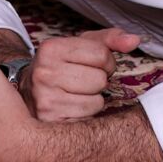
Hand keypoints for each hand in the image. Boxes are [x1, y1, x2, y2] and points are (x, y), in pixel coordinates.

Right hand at [19, 28, 140, 120]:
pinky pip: (88, 118)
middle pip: (100, 79)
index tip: (92, 65)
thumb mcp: (80, 46)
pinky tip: (71, 107)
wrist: (27, 92)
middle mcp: (44, 73)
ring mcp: (45, 99)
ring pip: (97, 101)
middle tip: (81, 81)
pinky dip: (85, 114)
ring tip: (75, 94)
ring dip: (92, 99)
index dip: (105, 62)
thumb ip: (109, 40)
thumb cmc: (61, 67)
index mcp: (51, 48)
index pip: (102, 54)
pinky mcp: (51, 121)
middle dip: (98, 81)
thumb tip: (135, 40)